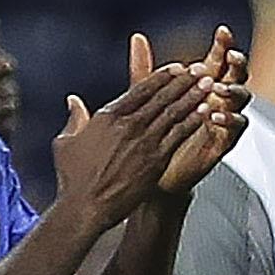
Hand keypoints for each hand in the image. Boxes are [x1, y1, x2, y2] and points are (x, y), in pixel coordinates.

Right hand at [51, 53, 219, 214]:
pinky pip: (179, 135)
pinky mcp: (156, 160)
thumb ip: (75, 118)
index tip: (178, 67)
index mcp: (107, 116)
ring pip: (174, 112)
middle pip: (162, 96)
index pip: (141, 88)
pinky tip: (206, 111)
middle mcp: (128, 124)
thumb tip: (73, 100)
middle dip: (184, 80)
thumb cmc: (73, 178)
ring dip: (193, 96)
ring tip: (208, 84)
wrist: (86, 207)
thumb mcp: (66, 143)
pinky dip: (193, 120)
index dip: (162, 76)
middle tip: (200, 68)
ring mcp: (144, 142)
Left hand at [125, 29, 248, 200]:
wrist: (152, 172)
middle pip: (237, 75)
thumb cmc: (153, 132)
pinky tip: (214, 115)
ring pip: (242, 100)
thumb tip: (138, 37)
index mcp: (202, 85)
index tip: (222, 32)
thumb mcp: (147, 97)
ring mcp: (223, 119)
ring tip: (219, 88)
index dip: (223, 45)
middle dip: (237, 63)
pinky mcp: (223, 142)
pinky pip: (235, 128)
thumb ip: (145, 68)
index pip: (218, 59)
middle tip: (231, 57)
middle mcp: (217, 99)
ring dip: (233, 91)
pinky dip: (228, 120)